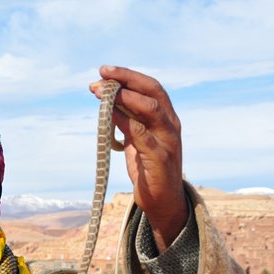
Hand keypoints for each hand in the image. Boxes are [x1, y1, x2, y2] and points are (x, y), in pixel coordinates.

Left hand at [90, 66, 187, 251]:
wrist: (163, 202)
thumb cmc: (149, 169)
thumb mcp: (138, 140)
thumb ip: (129, 121)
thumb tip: (108, 102)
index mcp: (167, 118)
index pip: (151, 88)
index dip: (129, 76)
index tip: (105, 71)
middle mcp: (171, 125)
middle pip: (153, 92)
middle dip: (127, 78)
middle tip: (102, 73)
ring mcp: (167, 141)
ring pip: (150, 109)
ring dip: (125, 97)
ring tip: (103, 90)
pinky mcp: (159, 159)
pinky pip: (141, 135)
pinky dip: (124, 121)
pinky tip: (108, 114)